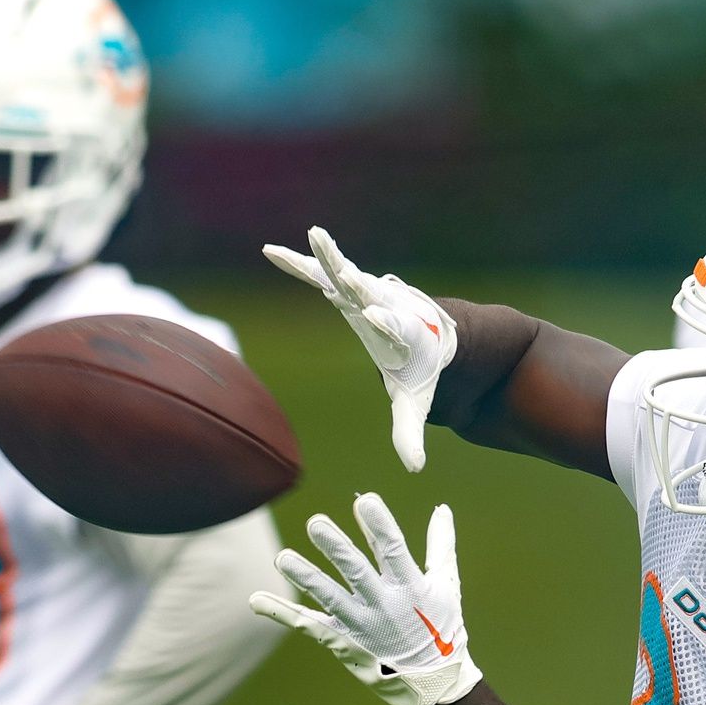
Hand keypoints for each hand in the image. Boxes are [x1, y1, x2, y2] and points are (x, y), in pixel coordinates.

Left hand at [249, 492, 481, 704]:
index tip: (365, 501)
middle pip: (357, 573)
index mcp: (411, 588)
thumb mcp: (447, 586)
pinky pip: (308, 625)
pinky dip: (282, 613)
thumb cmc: (441, 628)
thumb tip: (442, 508)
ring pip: (330, 599)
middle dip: (337, 548)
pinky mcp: (343, 642)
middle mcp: (385, 606)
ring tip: (282, 558)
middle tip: (316, 523)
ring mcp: (361, 626)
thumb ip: (441, 545)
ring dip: (306, 578)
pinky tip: (257, 600)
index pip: (394, 551)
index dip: (379, 526)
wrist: (431, 683)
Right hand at [263, 227, 455, 471]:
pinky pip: (320, 274)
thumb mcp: (417, 402)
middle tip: (344, 266)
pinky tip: (270, 251)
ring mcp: (367, 294)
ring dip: (326, 257)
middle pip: (369, 292)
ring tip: (314, 235)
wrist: (435, 336)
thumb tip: (415, 469)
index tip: (375, 314)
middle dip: (355, 279)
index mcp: (403, 334)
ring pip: (342, 273)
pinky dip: (299, 264)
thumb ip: (410, 432)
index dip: (384, 321)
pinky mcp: (350, 290)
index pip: (393, 326)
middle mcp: (385, 308)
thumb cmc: (424, 370)